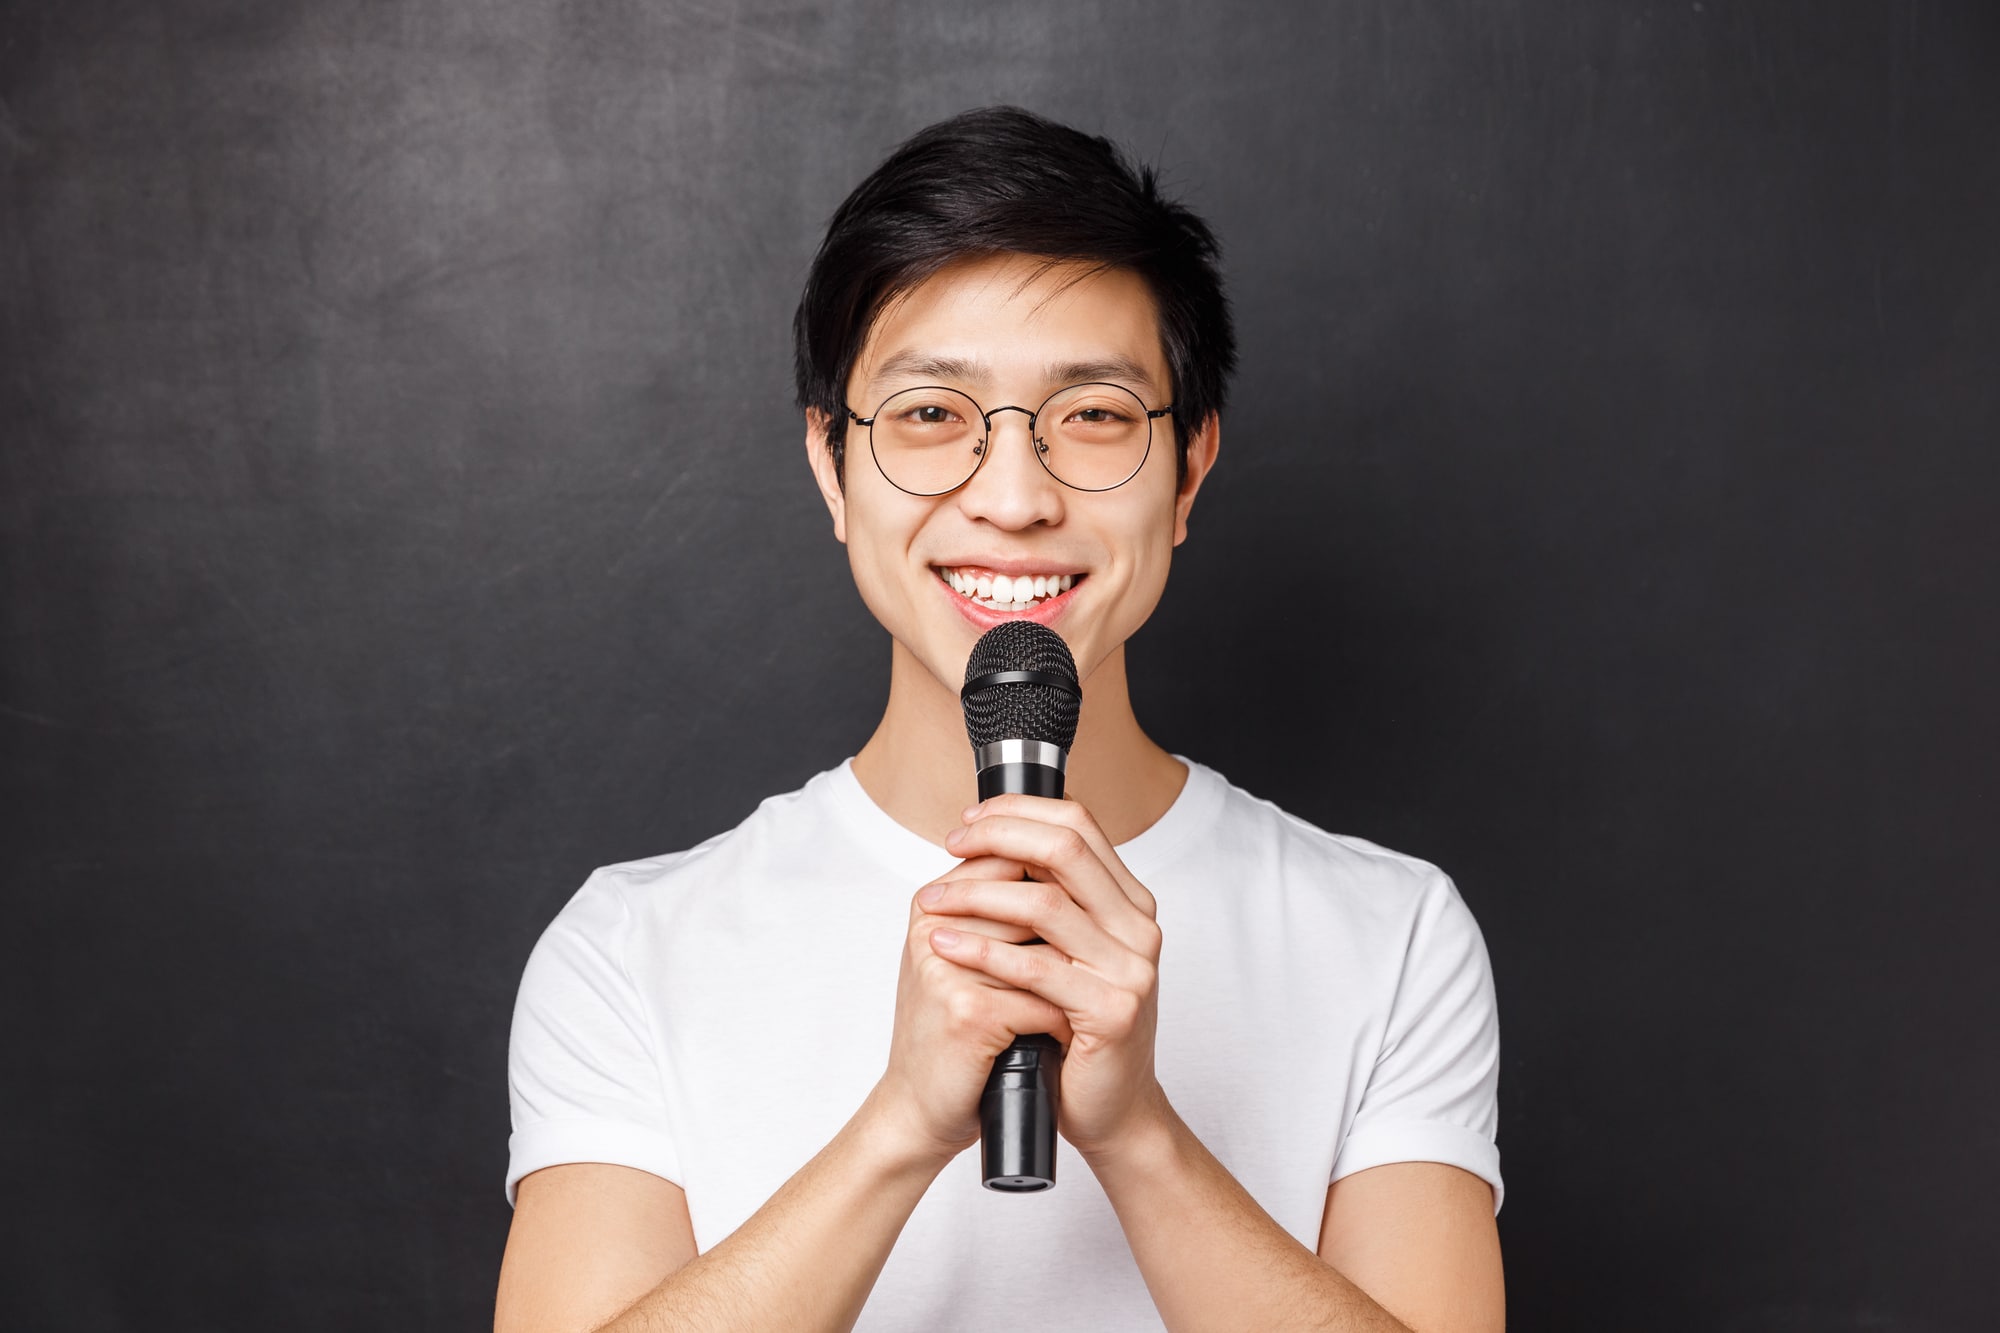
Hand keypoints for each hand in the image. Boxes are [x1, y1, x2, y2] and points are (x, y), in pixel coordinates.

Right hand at [874, 851, 1074, 1167]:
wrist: (920, 1109)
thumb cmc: (951, 1034)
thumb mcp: (969, 960)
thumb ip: (1001, 910)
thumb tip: (1072, 867)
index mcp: (932, 904)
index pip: (1012, 859)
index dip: (1059, 891)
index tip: (1079, 926)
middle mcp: (933, 926)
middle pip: (1035, 902)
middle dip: (1069, 943)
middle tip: (1085, 973)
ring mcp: (948, 967)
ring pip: (1047, 950)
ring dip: (1074, 981)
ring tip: (1079, 1003)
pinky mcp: (967, 1010)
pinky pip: (1044, 1000)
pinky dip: (1063, 1023)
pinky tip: (1062, 1038)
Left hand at [923, 794, 1167, 1160]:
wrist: (1110, 1110)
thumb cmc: (1077, 1032)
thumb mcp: (1067, 953)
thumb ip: (1049, 902)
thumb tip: (990, 841)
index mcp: (1129, 902)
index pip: (1079, 824)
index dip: (1019, 813)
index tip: (969, 823)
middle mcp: (1138, 926)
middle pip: (1065, 848)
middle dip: (998, 837)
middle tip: (951, 846)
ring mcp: (1131, 968)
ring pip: (1045, 903)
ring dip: (976, 895)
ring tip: (932, 902)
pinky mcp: (1111, 1010)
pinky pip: (1036, 967)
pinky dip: (982, 950)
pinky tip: (945, 945)